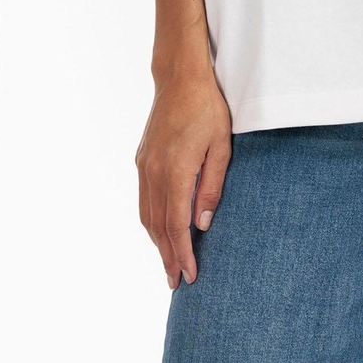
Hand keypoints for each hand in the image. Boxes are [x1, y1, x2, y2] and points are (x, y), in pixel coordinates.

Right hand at [135, 71, 231, 289]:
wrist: (180, 79)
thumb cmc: (207, 109)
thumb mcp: (221, 146)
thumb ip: (212, 185)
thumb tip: (203, 223)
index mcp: (176, 170)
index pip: (176, 224)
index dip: (182, 253)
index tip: (189, 276)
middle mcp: (154, 172)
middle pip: (158, 227)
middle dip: (167, 257)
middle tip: (175, 283)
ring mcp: (144, 166)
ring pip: (146, 216)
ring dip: (156, 243)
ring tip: (168, 263)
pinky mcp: (142, 160)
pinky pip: (144, 200)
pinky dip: (151, 222)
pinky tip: (160, 231)